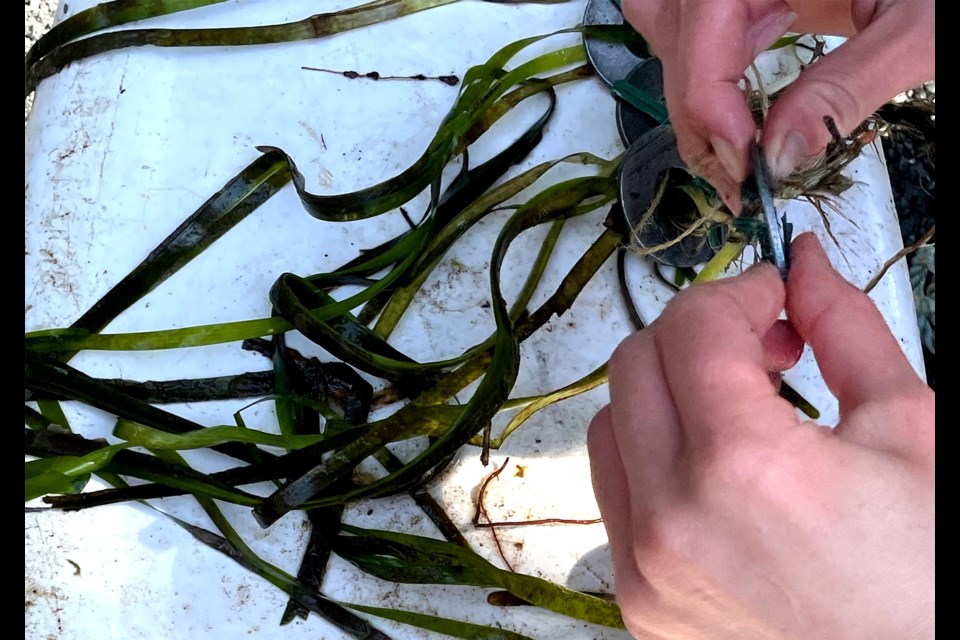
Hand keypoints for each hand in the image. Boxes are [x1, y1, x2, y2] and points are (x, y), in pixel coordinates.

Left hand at [588, 233, 933, 638]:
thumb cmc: (932, 574)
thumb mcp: (912, 429)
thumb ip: (845, 327)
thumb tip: (806, 261)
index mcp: (745, 468)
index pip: (692, 326)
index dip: (738, 293)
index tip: (775, 299)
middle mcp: (673, 520)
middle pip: (635, 363)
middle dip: (697, 335)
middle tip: (764, 348)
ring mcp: (645, 569)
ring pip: (612, 425)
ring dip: (667, 393)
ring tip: (740, 410)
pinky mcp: (639, 600)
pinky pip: (615, 494)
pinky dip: (653, 458)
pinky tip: (714, 469)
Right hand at [620, 0, 934, 209]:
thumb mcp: (919, 27)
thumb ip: (849, 85)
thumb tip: (779, 154)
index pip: (702, 17)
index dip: (706, 96)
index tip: (744, 161)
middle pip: (676, 30)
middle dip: (696, 111)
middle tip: (739, 176)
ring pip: (673, 35)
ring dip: (691, 100)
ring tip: (733, 155)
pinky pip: (700, 38)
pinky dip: (708, 86)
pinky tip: (741, 123)